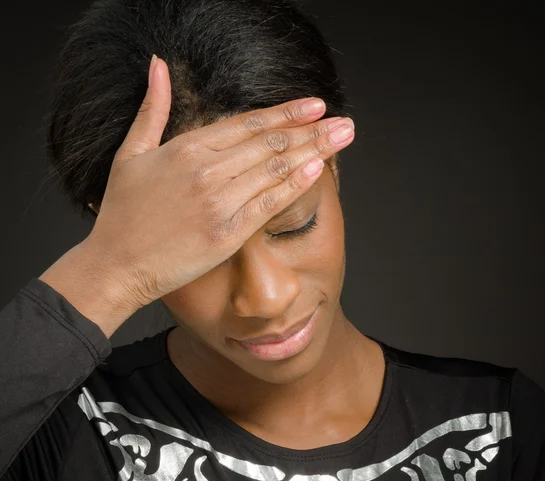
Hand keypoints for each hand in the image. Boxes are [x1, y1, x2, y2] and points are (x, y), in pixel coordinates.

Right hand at [86, 55, 354, 308]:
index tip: (314, 106)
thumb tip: (158, 66)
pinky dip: (294, 185)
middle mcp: (207, 171)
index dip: (286, 112)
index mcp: (186, 148)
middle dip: (313, 130)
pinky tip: (317, 169)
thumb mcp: (130, 152)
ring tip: (343, 138)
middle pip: (271, 142)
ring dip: (314, 151)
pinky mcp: (227, 234)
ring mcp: (219, 202)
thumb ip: (151, 109)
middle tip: (345, 123)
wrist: (116, 265)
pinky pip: (268, 204)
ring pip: (275, 168)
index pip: (248, 123)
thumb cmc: (122, 213)